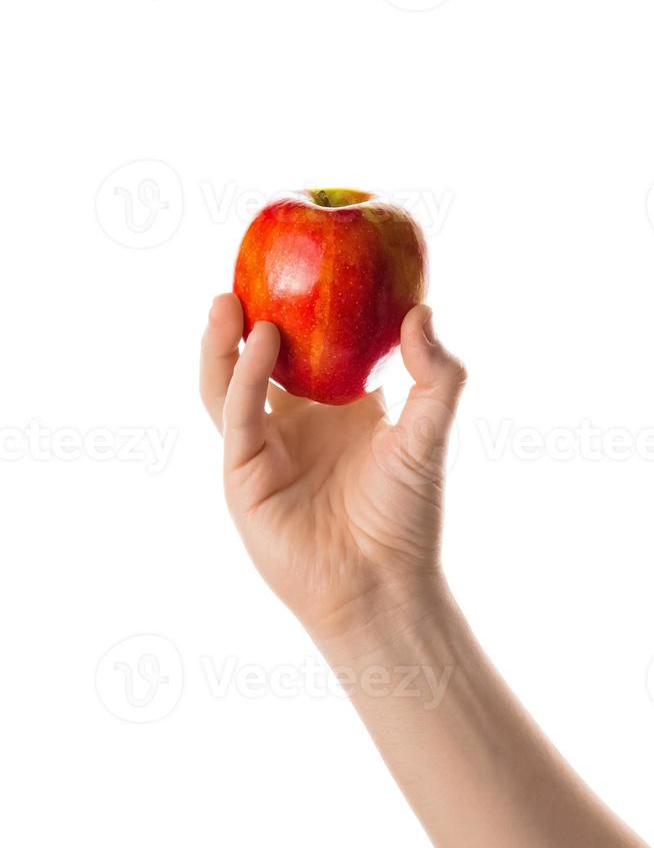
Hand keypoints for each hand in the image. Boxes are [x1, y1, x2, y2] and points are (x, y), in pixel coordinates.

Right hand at [200, 293, 465, 646]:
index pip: (315, 349)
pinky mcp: (243, 473)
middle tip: (254, 273)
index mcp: (340, 411)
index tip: (310, 264)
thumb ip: (436, 375)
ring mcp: (266, 448)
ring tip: (230, 299)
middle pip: (261, 360)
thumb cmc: (408, 515)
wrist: (382, 583)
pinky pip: (238, 416)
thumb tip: (422, 312)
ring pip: (230, 384)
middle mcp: (298, 424)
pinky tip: (260, 342)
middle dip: (252, 319)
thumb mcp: (429, 435)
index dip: (306, 309)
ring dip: (226, 343)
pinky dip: (244, 378)